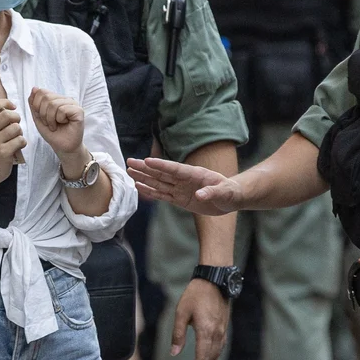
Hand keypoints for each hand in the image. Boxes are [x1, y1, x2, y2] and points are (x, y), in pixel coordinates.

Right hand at [0, 99, 25, 174]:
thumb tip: (8, 107)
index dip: (5, 102)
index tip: (12, 107)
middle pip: (6, 114)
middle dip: (16, 117)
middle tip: (16, 124)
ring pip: (15, 128)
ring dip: (20, 132)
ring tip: (16, 138)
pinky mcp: (3, 152)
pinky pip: (20, 140)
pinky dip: (22, 142)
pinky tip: (18, 147)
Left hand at [27, 88, 84, 161]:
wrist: (62, 147)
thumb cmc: (52, 133)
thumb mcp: (38, 118)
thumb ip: (34, 104)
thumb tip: (34, 88)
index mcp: (56, 99)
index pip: (41, 92)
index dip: (36, 106)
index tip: (42, 118)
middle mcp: (65, 99)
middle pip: (46, 97)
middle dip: (43, 114)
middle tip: (49, 123)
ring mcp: (73, 104)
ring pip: (54, 104)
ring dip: (50, 119)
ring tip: (55, 125)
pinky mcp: (79, 111)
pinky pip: (62, 109)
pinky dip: (59, 119)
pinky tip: (64, 124)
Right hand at [127, 157, 241, 215]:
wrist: (230, 199)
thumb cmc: (230, 192)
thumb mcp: (225, 193)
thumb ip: (212, 193)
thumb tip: (199, 196)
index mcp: (195, 174)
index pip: (174, 169)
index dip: (161, 165)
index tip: (147, 161)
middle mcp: (184, 180)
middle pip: (161, 173)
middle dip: (145, 168)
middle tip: (129, 162)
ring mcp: (181, 189)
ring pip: (159, 182)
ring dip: (144, 177)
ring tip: (129, 172)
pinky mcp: (180, 199)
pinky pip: (162, 195)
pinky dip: (151, 191)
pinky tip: (139, 186)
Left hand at [170, 279, 228, 359]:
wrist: (215, 280)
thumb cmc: (196, 294)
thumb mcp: (181, 312)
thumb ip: (178, 334)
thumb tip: (174, 353)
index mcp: (206, 332)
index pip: (201, 359)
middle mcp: (217, 334)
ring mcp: (222, 331)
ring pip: (215, 356)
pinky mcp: (224, 328)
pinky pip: (219, 349)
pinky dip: (211, 358)